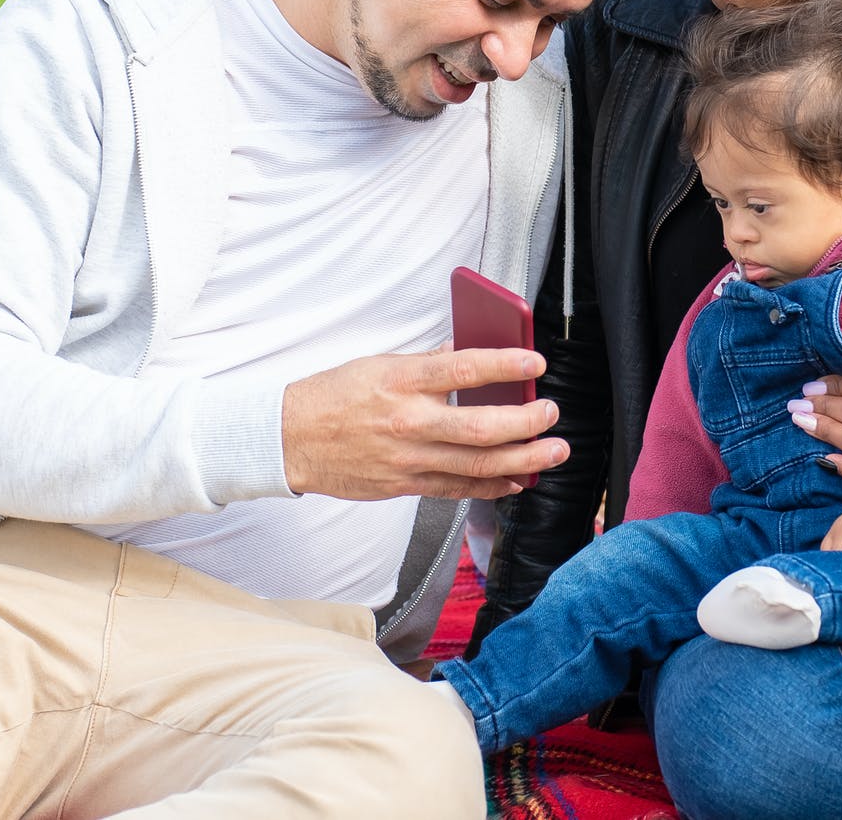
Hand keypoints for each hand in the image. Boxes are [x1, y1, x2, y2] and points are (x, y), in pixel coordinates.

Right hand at [280, 348, 566, 500]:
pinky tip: (516, 480)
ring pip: (477, 464)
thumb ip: (426, 362)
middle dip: (527, 422)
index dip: (506, 364)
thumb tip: (466, 351)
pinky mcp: (404, 484)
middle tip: (551, 413)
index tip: (536, 361)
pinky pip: (457, 489)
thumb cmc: (333, 397)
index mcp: (400, 380)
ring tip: (552, 451)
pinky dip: (491, 487)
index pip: (464, 368)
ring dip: (522, 459)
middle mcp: (408, 421)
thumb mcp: (378, 364)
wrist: (289, 440)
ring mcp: (407, 458)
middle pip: (481, 426)